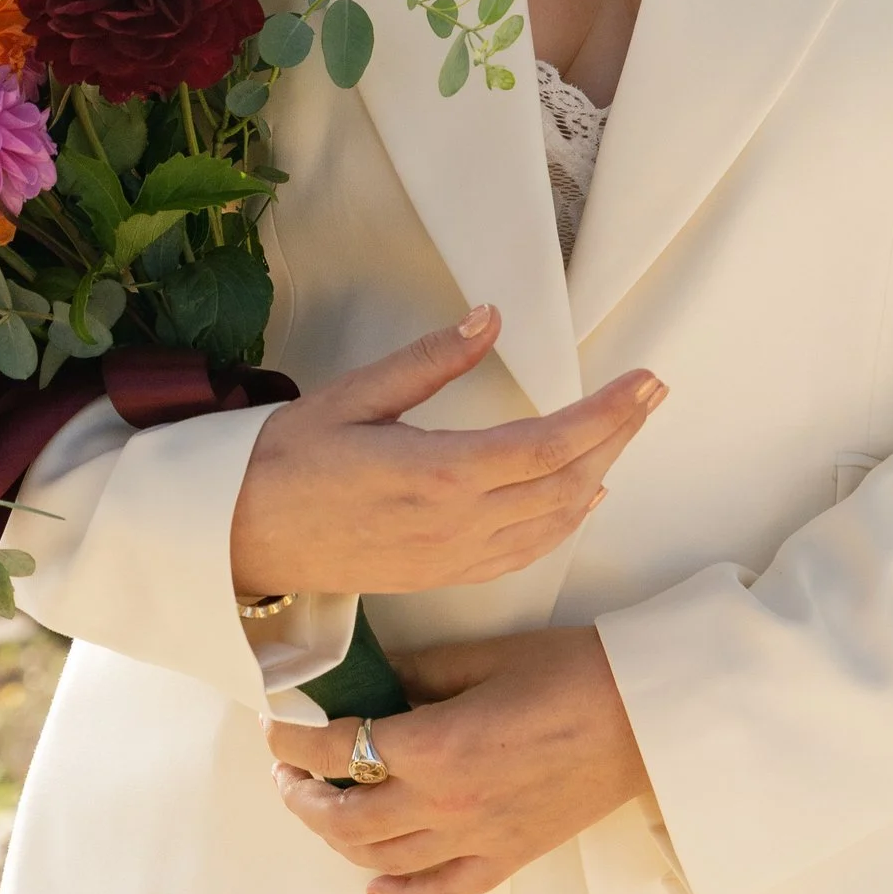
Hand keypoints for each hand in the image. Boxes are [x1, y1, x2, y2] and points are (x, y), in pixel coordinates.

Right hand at [229, 309, 663, 600]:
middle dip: (618, 435)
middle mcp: (458, 523)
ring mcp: (454, 557)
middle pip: (566, 481)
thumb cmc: (284, 462)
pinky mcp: (444, 575)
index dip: (607, 413)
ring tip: (626, 430)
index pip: (549, 443)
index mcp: (439, 473)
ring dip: (599, 474)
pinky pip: (525, 551)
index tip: (646, 381)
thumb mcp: (352, 397)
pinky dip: (567, 520)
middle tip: (653, 393)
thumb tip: (489, 318)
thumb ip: (428, 363)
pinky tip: (583, 496)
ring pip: (554, 521)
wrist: (239, 542)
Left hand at [268, 627, 651, 893]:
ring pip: (377, 857)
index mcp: (435, 744)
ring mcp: (475, 839)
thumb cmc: (573, 674)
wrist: (646, 717)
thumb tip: (373, 678)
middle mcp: (445, 802)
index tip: (276, 724)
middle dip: (299, 794)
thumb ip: (420, 670)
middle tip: (286, 770)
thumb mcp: (485, 657)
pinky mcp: (505, 858)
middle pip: (343, 816)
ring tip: (318, 808)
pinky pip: (439, 893)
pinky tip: (374, 883)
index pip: (338, 749)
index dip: (294, 738)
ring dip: (334, 836)